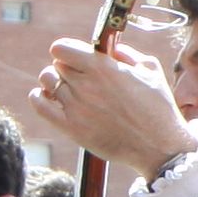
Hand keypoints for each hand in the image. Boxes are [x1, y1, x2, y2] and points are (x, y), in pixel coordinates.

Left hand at [26, 36, 193, 172]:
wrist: (159, 147)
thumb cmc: (158, 108)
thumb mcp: (150, 70)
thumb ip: (127, 54)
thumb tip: (111, 49)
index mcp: (103, 67)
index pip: (62, 48)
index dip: (67, 50)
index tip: (74, 56)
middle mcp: (86, 85)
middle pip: (56, 65)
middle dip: (66, 67)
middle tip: (77, 76)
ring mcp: (76, 107)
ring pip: (47, 82)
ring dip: (53, 82)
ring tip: (64, 87)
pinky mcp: (72, 128)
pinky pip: (40, 106)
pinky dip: (39, 98)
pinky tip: (46, 97)